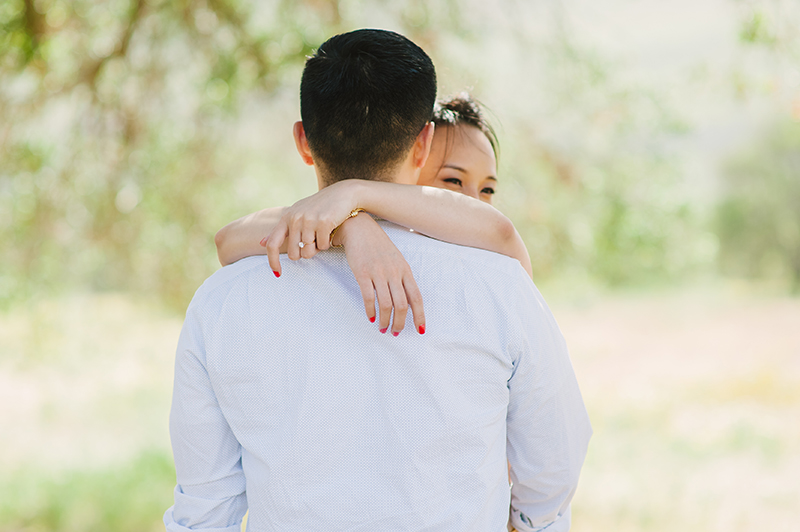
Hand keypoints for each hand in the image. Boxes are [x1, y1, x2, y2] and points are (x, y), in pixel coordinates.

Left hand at [263, 180, 361, 274]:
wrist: (344, 193)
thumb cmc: (320, 206)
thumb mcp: (297, 214)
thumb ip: (281, 230)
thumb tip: (261, 244)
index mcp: (287, 217)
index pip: (272, 244)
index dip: (272, 261)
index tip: (277, 273)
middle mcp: (295, 218)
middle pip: (294, 254)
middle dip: (304, 253)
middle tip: (313, 243)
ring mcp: (309, 220)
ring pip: (309, 252)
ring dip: (317, 248)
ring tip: (323, 235)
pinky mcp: (324, 222)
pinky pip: (323, 246)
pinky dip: (328, 243)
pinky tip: (331, 231)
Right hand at [338, 214, 425, 335]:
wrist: (359, 228)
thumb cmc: (378, 246)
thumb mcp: (396, 260)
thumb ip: (402, 279)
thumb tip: (407, 303)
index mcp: (405, 270)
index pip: (417, 297)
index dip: (420, 316)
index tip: (420, 330)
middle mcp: (394, 272)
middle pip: (402, 305)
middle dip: (400, 323)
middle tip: (395, 332)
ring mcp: (379, 272)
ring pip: (387, 304)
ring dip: (385, 320)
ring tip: (382, 328)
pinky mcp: (362, 273)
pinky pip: (369, 297)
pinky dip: (371, 311)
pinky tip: (371, 317)